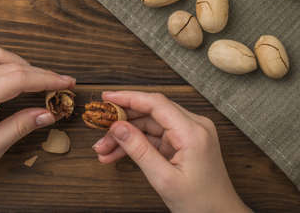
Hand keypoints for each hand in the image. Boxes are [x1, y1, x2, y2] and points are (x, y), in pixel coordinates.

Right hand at [92, 91, 250, 212]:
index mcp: (193, 131)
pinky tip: (115, 154)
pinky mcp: (184, 141)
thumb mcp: (164, 178)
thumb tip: (117, 127)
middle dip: (122, 121)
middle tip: (99, 128)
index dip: (128, 97)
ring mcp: (189, 133)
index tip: (106, 97)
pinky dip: (136, 144)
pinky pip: (154, 136)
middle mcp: (193, 126)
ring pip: (149, 125)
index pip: (156, 103)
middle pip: (150, 112)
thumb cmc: (201, 203)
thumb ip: (139, 150)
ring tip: (103, 149)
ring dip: (125, 136)